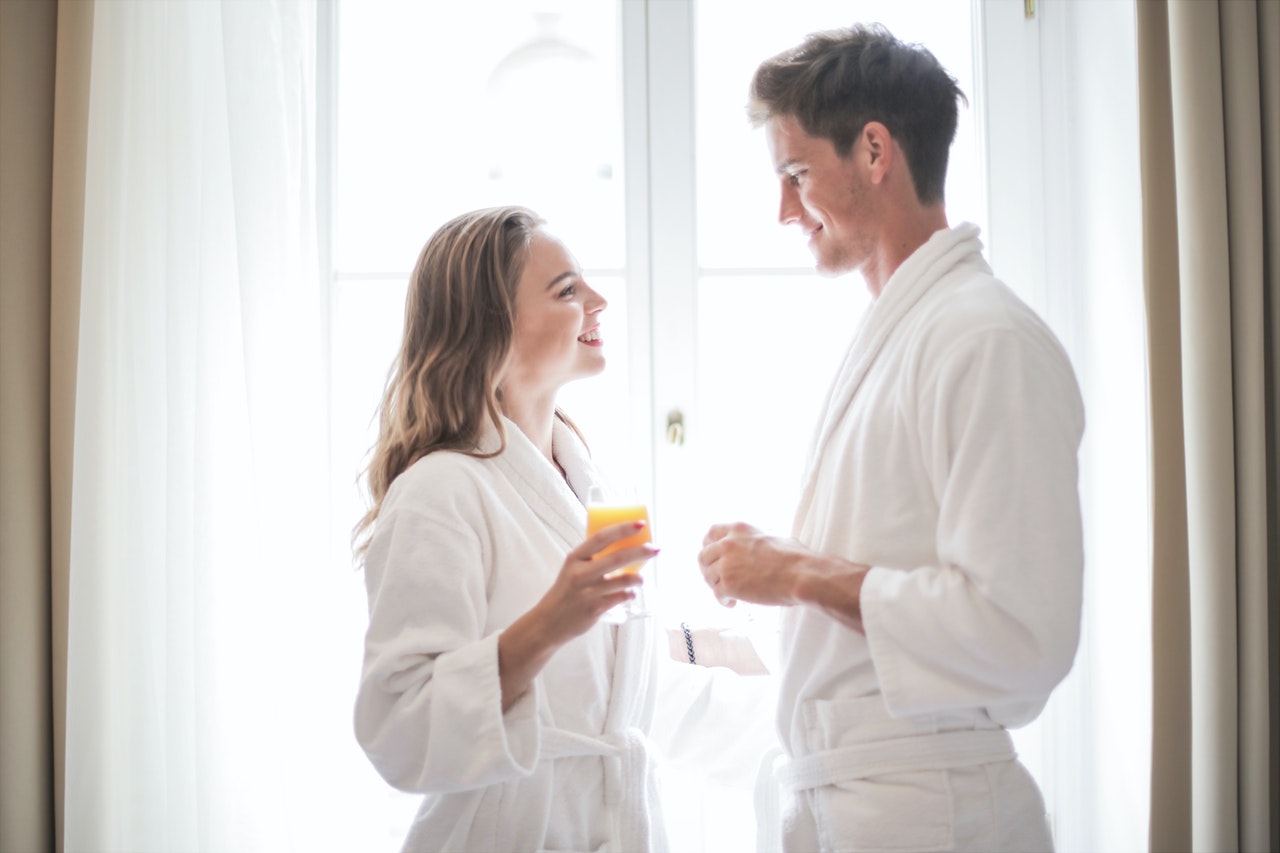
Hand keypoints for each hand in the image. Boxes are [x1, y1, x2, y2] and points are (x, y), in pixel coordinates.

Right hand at [499, 520, 656, 709]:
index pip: (601, 537)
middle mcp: (580, 573)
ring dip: (637, 578)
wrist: (548, 622)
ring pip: (622, 581)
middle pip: (617, 558)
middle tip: (654, 549)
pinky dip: (629, 594)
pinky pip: (620, 598)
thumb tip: (622, 545)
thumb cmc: (565, 592)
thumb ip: (591, 559)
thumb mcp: (572, 569)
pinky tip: (630, 594)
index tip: (641, 524)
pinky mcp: (594, 609)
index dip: (623, 529)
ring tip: (642, 578)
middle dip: (640, 551)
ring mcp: (587, 592)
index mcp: (575, 558)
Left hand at [699, 522, 869, 631]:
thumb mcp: (771, 536)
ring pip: (708, 577)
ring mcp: (726, 564)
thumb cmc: (795, 558)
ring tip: (727, 594)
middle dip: (708, 569)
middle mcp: (728, 544)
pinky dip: (723, 600)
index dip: (709, 546)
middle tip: (717, 579)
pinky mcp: (729, 585)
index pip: (711, 533)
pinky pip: (717, 594)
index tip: (712, 556)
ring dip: (716, 586)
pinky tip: (732, 603)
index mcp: (738, 529)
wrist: (801, 575)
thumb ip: (754, 540)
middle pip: (703, 556)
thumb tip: (755, 548)